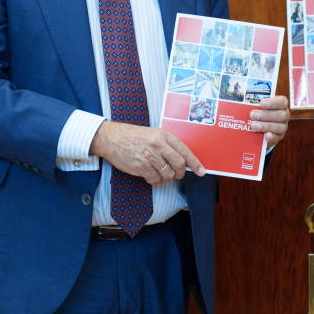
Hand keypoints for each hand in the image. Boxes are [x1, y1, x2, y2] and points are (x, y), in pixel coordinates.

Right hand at [90, 120, 204, 183]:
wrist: (111, 138)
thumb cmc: (132, 135)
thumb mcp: (153, 134)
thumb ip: (167, 145)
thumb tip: (182, 160)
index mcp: (163, 135)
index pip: (184, 150)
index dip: (195, 163)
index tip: (202, 171)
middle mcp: (158, 145)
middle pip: (179, 164)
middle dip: (180, 173)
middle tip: (177, 174)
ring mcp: (149, 156)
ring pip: (167, 174)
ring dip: (166, 177)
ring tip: (158, 171)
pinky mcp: (140, 167)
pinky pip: (155, 179)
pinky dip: (154, 180)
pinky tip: (149, 173)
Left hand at [250, 95, 289, 148]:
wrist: (257, 127)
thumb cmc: (257, 111)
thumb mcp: (255, 105)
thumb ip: (252, 103)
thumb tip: (241, 100)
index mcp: (280, 105)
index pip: (282, 101)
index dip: (273, 103)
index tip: (262, 103)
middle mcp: (284, 115)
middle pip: (282, 115)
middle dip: (266, 115)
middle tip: (252, 115)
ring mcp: (282, 127)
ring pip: (281, 127)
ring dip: (266, 126)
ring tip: (253, 125)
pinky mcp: (277, 137)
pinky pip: (277, 138)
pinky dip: (271, 137)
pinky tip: (265, 135)